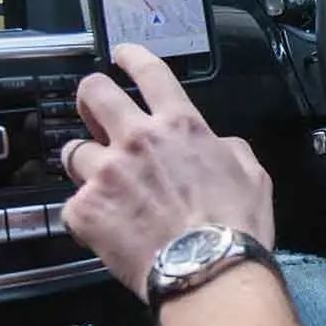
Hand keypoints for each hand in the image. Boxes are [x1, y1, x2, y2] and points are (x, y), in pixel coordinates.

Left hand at [61, 44, 273, 301]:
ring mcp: (106, 174)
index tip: (121, 54)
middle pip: (94, 94)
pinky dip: (87, 213)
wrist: (207, 271)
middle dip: (90, 95)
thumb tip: (215, 145)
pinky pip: (74, 204)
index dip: (131, 56)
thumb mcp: (252, 172)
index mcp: (181, 125)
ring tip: (101, 181)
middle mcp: (137, 140)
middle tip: (93, 107)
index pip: (150, 73)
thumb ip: (227, 148)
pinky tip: (106, 226)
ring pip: (73, 151)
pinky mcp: (85, 211)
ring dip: (86, 162)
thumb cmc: (236, 225)